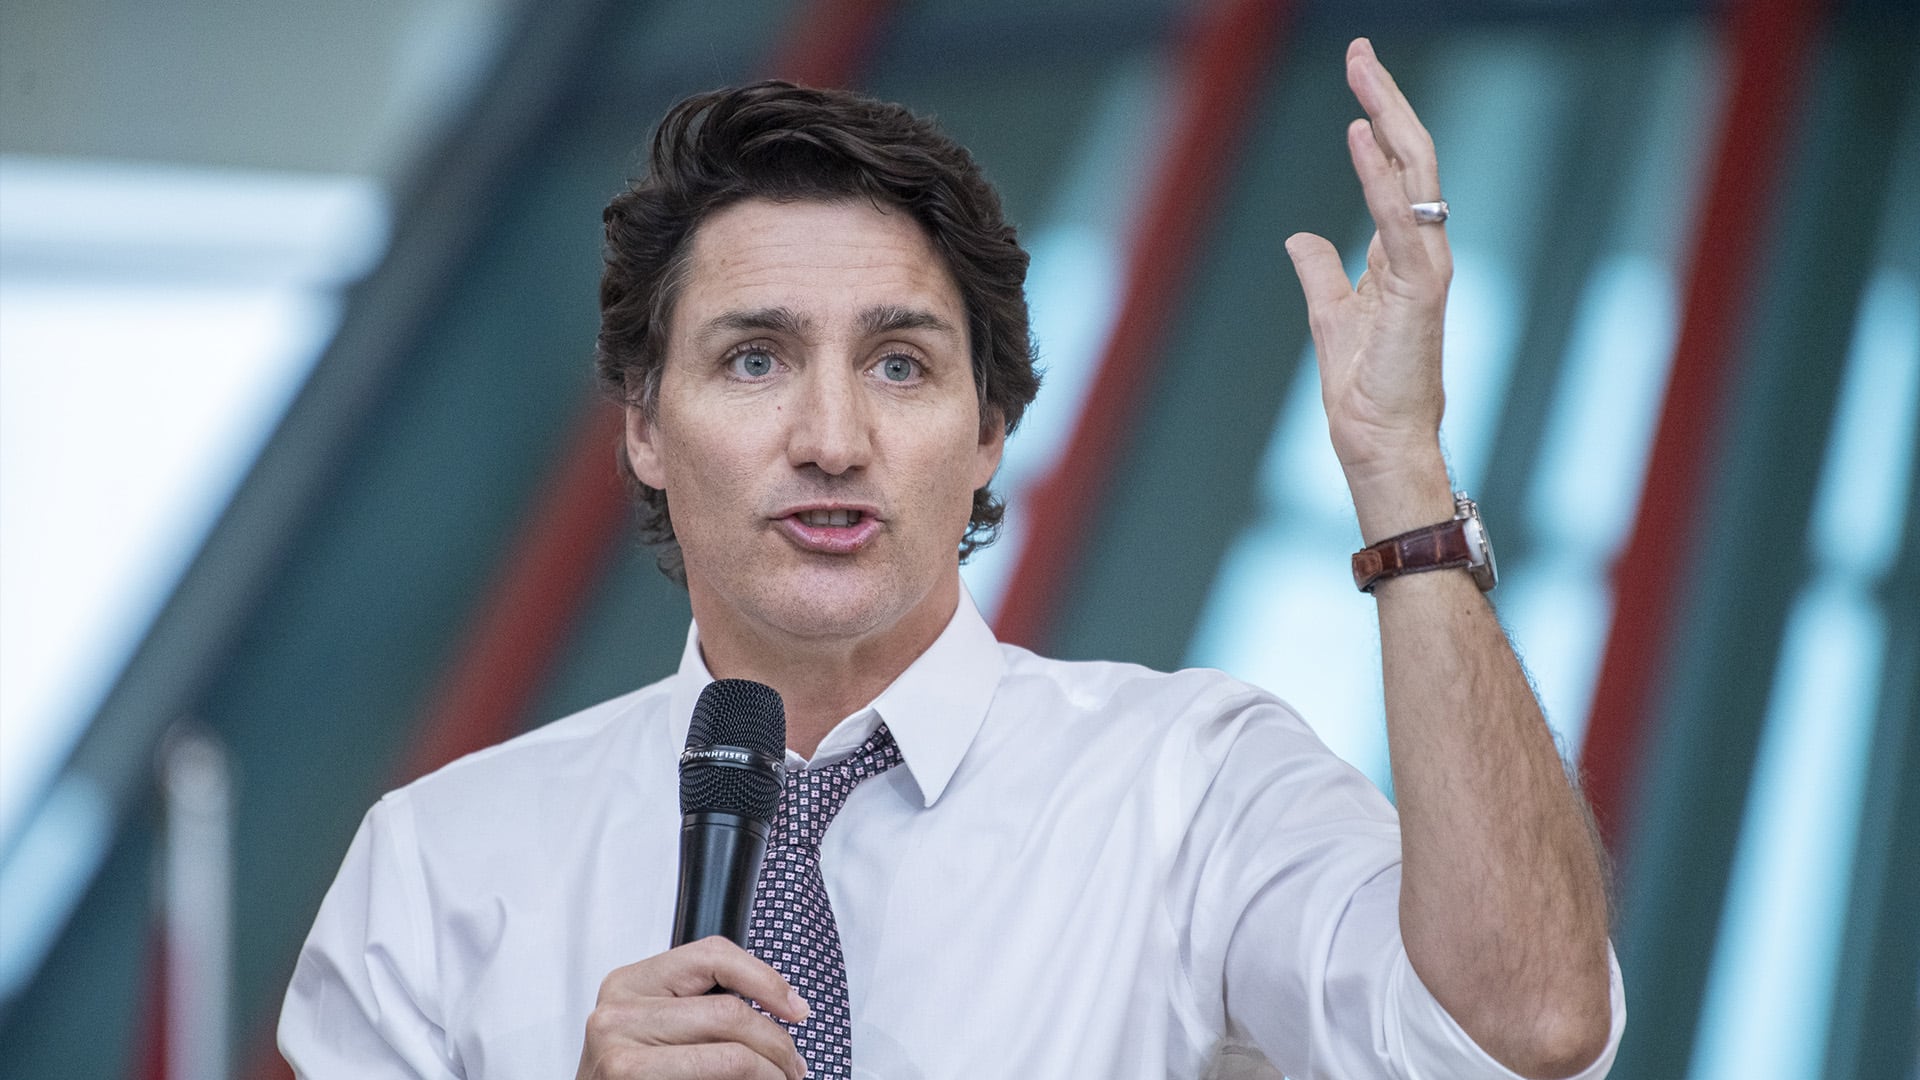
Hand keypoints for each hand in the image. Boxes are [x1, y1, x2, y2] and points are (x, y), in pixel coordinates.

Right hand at [575, 936, 810, 1079]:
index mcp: (629, 982)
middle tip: (793, 1066)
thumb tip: (786, 1004)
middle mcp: (617, 1013)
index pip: (713, 954)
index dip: (766, 979)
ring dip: (769, 1073)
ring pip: (731, 1056)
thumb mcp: (658, 1024)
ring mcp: (620, 1055)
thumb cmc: (633, 1073)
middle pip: (729, 1012)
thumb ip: (701, 1002)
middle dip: (777, 1042)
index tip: (796, 1009)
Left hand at [1285, 38, 1455, 538]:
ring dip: (1388, 119)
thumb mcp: (1330, 314)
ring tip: (1363, 74)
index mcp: (1403, 252)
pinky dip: (1380, 176)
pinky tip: (1361, 135)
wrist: (1378, 440)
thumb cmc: (1364, 388)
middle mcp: (1422, 250)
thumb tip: (1301, 237)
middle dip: (1386, 100)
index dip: (1378, 120)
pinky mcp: (1421, 289)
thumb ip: (1321, 271)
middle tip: (1360, 52)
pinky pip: (1400, 219)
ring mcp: (1427, 267)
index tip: (1358, 77)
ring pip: (1415, 174)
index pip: (1394, 169)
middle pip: (1409, 157)